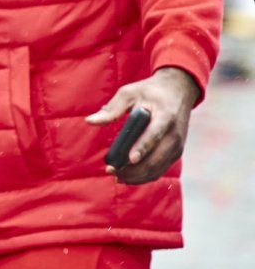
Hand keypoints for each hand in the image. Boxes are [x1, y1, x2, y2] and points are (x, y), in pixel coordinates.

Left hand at [88, 67, 201, 183]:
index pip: (154, 135)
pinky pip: (160, 169)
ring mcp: (177, 146)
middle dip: (134, 169)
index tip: (129, 159)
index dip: (142, 147)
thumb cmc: (150, 91)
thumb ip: (112, 109)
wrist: (179, 91)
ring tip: (117, 176)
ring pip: (158, 168)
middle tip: (111, 171)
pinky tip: (129, 177)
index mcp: (165, 116)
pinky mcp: (175, 152)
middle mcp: (174, 134)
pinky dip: (145, 176)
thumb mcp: (130, 93)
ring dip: (138, 176)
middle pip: (156, 158)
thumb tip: (89, 121)